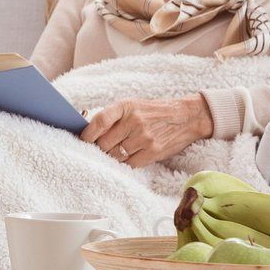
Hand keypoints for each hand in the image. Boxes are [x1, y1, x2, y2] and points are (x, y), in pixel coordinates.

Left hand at [81, 96, 214, 167]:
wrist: (186, 117)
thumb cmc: (153, 111)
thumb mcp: (132, 106)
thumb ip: (112, 117)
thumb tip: (88, 132)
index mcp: (125, 106)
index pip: (99, 121)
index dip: (87, 133)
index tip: (82, 140)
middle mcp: (134, 121)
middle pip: (105, 142)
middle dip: (99, 148)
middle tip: (99, 148)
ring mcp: (144, 138)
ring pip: (116, 155)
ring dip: (111, 156)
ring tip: (114, 152)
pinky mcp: (154, 152)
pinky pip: (130, 163)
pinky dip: (125, 162)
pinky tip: (127, 157)